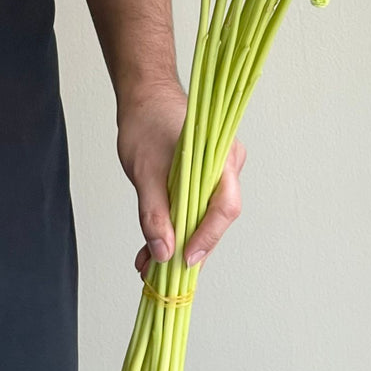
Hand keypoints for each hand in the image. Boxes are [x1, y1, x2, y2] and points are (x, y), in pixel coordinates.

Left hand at [116, 78, 246, 274]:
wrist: (145, 97)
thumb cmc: (147, 121)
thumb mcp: (144, 170)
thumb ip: (154, 212)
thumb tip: (163, 253)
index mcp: (220, 156)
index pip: (225, 206)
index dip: (207, 238)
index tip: (184, 261)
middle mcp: (226, 165)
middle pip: (216, 217)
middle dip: (189, 248)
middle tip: (160, 274)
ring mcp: (217, 171)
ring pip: (204, 216)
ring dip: (179, 241)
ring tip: (149, 265)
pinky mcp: (204, 176)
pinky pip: (196, 207)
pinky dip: (176, 227)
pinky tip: (154, 248)